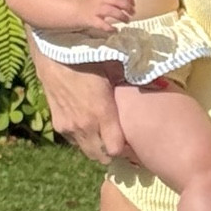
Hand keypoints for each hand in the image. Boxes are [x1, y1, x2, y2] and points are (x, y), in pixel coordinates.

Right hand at [32, 48, 135, 165]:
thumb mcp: (114, 68)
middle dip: (113, 152)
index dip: (126, 149)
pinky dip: (83, 140)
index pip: (116, 150)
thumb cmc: (88, 57)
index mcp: (101, 112)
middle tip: (121, 141)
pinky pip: (74, 142)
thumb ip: (130, 83)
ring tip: (105, 135)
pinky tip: (88, 128)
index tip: (133, 141)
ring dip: (97, 147)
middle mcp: (84, 125)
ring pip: (87, 152)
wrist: (53, 53)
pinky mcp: (58, 124)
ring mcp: (69, 127)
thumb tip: (156, 84)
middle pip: (102, 157)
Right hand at [77, 0, 135, 31]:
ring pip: (111, 11)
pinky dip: (110, 28)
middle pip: (117, 1)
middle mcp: (100, 0)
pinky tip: (115, 30)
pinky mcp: (91, 20)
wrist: (74, 10)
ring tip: (127, 21)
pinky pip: (102, 24)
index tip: (134, 4)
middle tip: (133, 13)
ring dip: (121, 16)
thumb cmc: (90, 4)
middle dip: (127, 7)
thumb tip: (128, 1)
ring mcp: (95, 10)